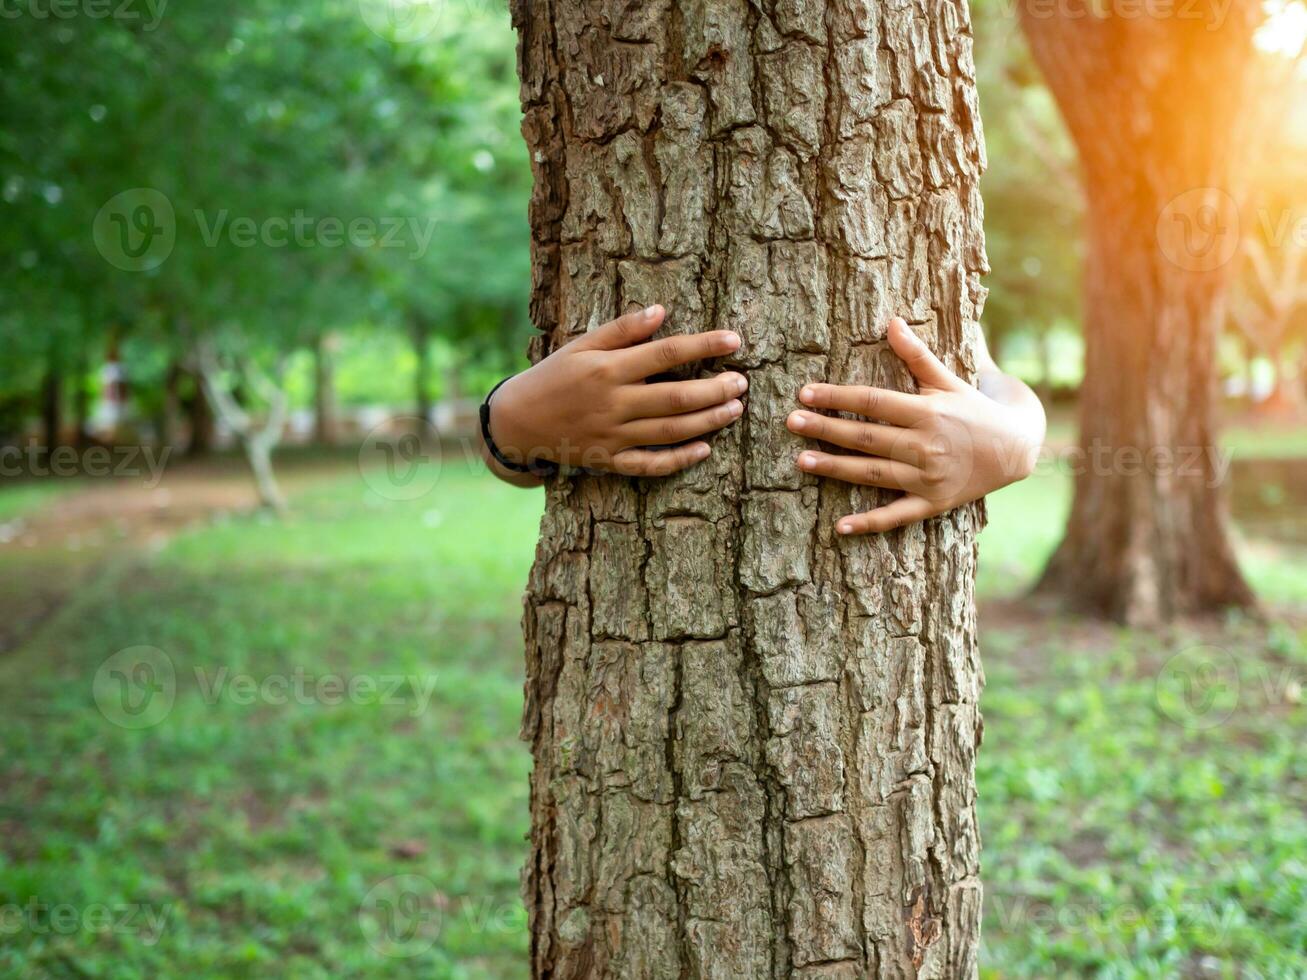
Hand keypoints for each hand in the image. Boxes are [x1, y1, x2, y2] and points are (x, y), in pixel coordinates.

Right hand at [488, 305, 746, 476]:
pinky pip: (650, 464)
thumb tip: (660, 312)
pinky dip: (679, 460)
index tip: (733, 340)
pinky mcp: (610, 461)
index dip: (703, 345)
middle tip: (742, 382)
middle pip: (677, 397)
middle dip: (715, 390)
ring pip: (671, 431)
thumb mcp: (581, 345)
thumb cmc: (554, 376)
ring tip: (735, 409)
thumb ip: (622, 330)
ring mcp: (613, 436)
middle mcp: (614, 403)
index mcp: (608, 369)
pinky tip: (705, 450)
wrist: (517, 422)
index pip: (666, 354)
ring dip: (708, 421)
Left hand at [787, 318, 1041, 534]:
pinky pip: (896, 515)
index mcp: (927, 412)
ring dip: (835, 467)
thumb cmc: (974, 410)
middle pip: (866, 437)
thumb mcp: (949, 380)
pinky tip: (840, 527)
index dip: (838, 397)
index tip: (806, 393)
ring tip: (801, 460)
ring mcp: (928, 478)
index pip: (873, 402)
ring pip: (872, 473)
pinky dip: (869, 523)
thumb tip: (891, 322)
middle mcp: (926, 445)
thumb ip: (917, 356)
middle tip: (792, 422)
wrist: (1017, 449)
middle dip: (826, 428)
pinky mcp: (933, 503)